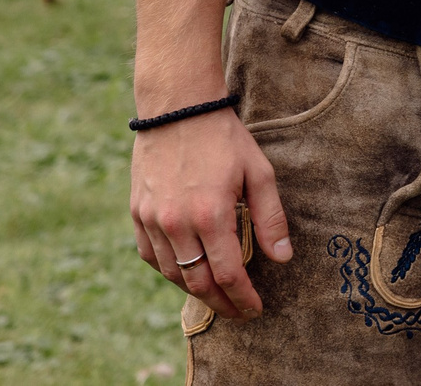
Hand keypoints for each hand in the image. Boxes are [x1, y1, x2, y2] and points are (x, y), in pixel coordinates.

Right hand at [128, 107, 291, 319]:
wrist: (179, 109)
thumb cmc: (225, 139)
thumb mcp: (259, 172)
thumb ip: (271, 218)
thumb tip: (283, 258)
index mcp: (211, 215)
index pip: (228, 274)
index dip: (243, 298)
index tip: (255, 309)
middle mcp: (177, 223)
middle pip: (197, 282)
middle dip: (220, 303)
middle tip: (238, 312)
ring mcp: (153, 220)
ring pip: (172, 273)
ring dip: (195, 291)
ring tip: (216, 296)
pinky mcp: (137, 213)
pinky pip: (150, 256)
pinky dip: (168, 271)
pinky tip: (185, 272)